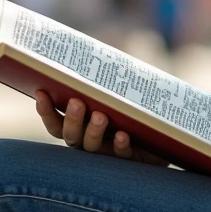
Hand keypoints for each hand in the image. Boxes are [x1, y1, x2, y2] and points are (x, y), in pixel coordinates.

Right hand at [35, 90, 168, 166]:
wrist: (170, 132)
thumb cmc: (137, 106)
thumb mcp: (121, 90)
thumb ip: (106, 79)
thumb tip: (94, 50)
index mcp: (82, 125)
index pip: (56, 123)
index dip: (46, 111)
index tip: (40, 92)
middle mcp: (90, 142)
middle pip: (71, 136)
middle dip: (72, 119)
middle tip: (77, 102)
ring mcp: (108, 154)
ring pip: (92, 147)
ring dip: (93, 131)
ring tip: (101, 115)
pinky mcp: (130, 161)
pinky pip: (122, 155)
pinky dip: (120, 145)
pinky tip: (122, 135)